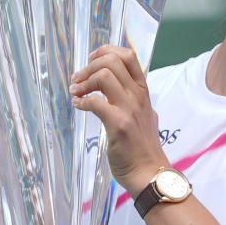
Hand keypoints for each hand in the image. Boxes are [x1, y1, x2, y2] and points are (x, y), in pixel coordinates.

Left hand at [69, 45, 167, 194]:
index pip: (129, 56)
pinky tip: (78, 106)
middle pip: (113, 61)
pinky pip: (96, 102)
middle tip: (78, 79)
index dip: (106, 51)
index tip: (92, 59)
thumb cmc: (144, 149)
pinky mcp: (118, 124)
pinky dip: (82, 101)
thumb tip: (124, 91)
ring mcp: (129, 109)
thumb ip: (136, 102)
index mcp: (143, 92)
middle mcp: (138, 96)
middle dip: (89, 66)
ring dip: (84, 81)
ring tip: (75, 92)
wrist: (150, 173)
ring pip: (105, 75)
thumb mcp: (146, 117)